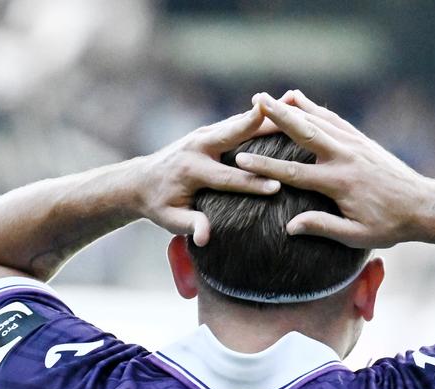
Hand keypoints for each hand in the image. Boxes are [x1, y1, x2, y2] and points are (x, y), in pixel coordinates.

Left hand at [131, 105, 281, 244]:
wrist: (140, 180)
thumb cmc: (159, 204)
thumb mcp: (169, 220)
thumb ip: (189, 225)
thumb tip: (205, 238)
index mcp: (191, 170)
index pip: (227, 178)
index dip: (252, 183)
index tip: (277, 187)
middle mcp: (199, 146)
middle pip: (234, 134)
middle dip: (257, 125)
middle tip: (285, 116)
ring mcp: (205, 134)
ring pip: (239, 122)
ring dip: (266, 114)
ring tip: (294, 103)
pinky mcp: (210, 131)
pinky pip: (238, 122)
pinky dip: (260, 116)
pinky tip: (282, 108)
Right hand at [232, 91, 434, 248]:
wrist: (423, 206)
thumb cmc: (389, 226)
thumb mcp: (356, 236)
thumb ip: (323, 228)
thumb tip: (290, 227)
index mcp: (338, 183)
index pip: (292, 173)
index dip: (264, 167)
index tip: (240, 158)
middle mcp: (344, 158)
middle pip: (304, 133)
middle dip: (279, 116)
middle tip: (256, 101)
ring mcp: (354, 145)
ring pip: (319, 120)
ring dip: (294, 107)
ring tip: (272, 97)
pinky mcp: (363, 141)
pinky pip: (335, 121)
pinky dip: (316, 110)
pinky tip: (301, 101)